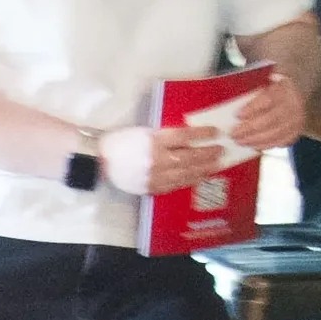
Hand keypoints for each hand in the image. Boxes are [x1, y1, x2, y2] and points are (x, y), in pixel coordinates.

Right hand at [100, 118, 236, 197]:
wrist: (99, 162)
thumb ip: (163, 135)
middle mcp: (157, 159)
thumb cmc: (121, 142)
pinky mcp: (152, 188)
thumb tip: (188, 137)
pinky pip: (176, 185)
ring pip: (186, 173)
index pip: (184, 136)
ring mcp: (155, 176)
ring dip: (203, 168)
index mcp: (154, 141)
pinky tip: (200, 177)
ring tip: (216, 164)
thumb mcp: (142, 132)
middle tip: (221, 150)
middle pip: (190, 156)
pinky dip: (190, 180)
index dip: (202, 134)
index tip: (215, 131)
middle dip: (208, 153)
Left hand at [223, 69, 304, 153]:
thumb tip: (229, 101)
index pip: (268, 99)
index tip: (237, 115)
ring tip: (240, 141)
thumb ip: (251, 92)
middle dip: (249, 129)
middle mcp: (293, 104)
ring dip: (255, 140)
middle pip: (270, 119)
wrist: (294, 92)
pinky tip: (254, 146)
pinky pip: (282, 142)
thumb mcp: (263, 83)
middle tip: (233, 134)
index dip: (252, 108)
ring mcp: (296, 119)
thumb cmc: (273, 88)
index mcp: (283, 88)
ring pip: (276, 133)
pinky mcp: (296, 131)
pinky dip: (267, 145)